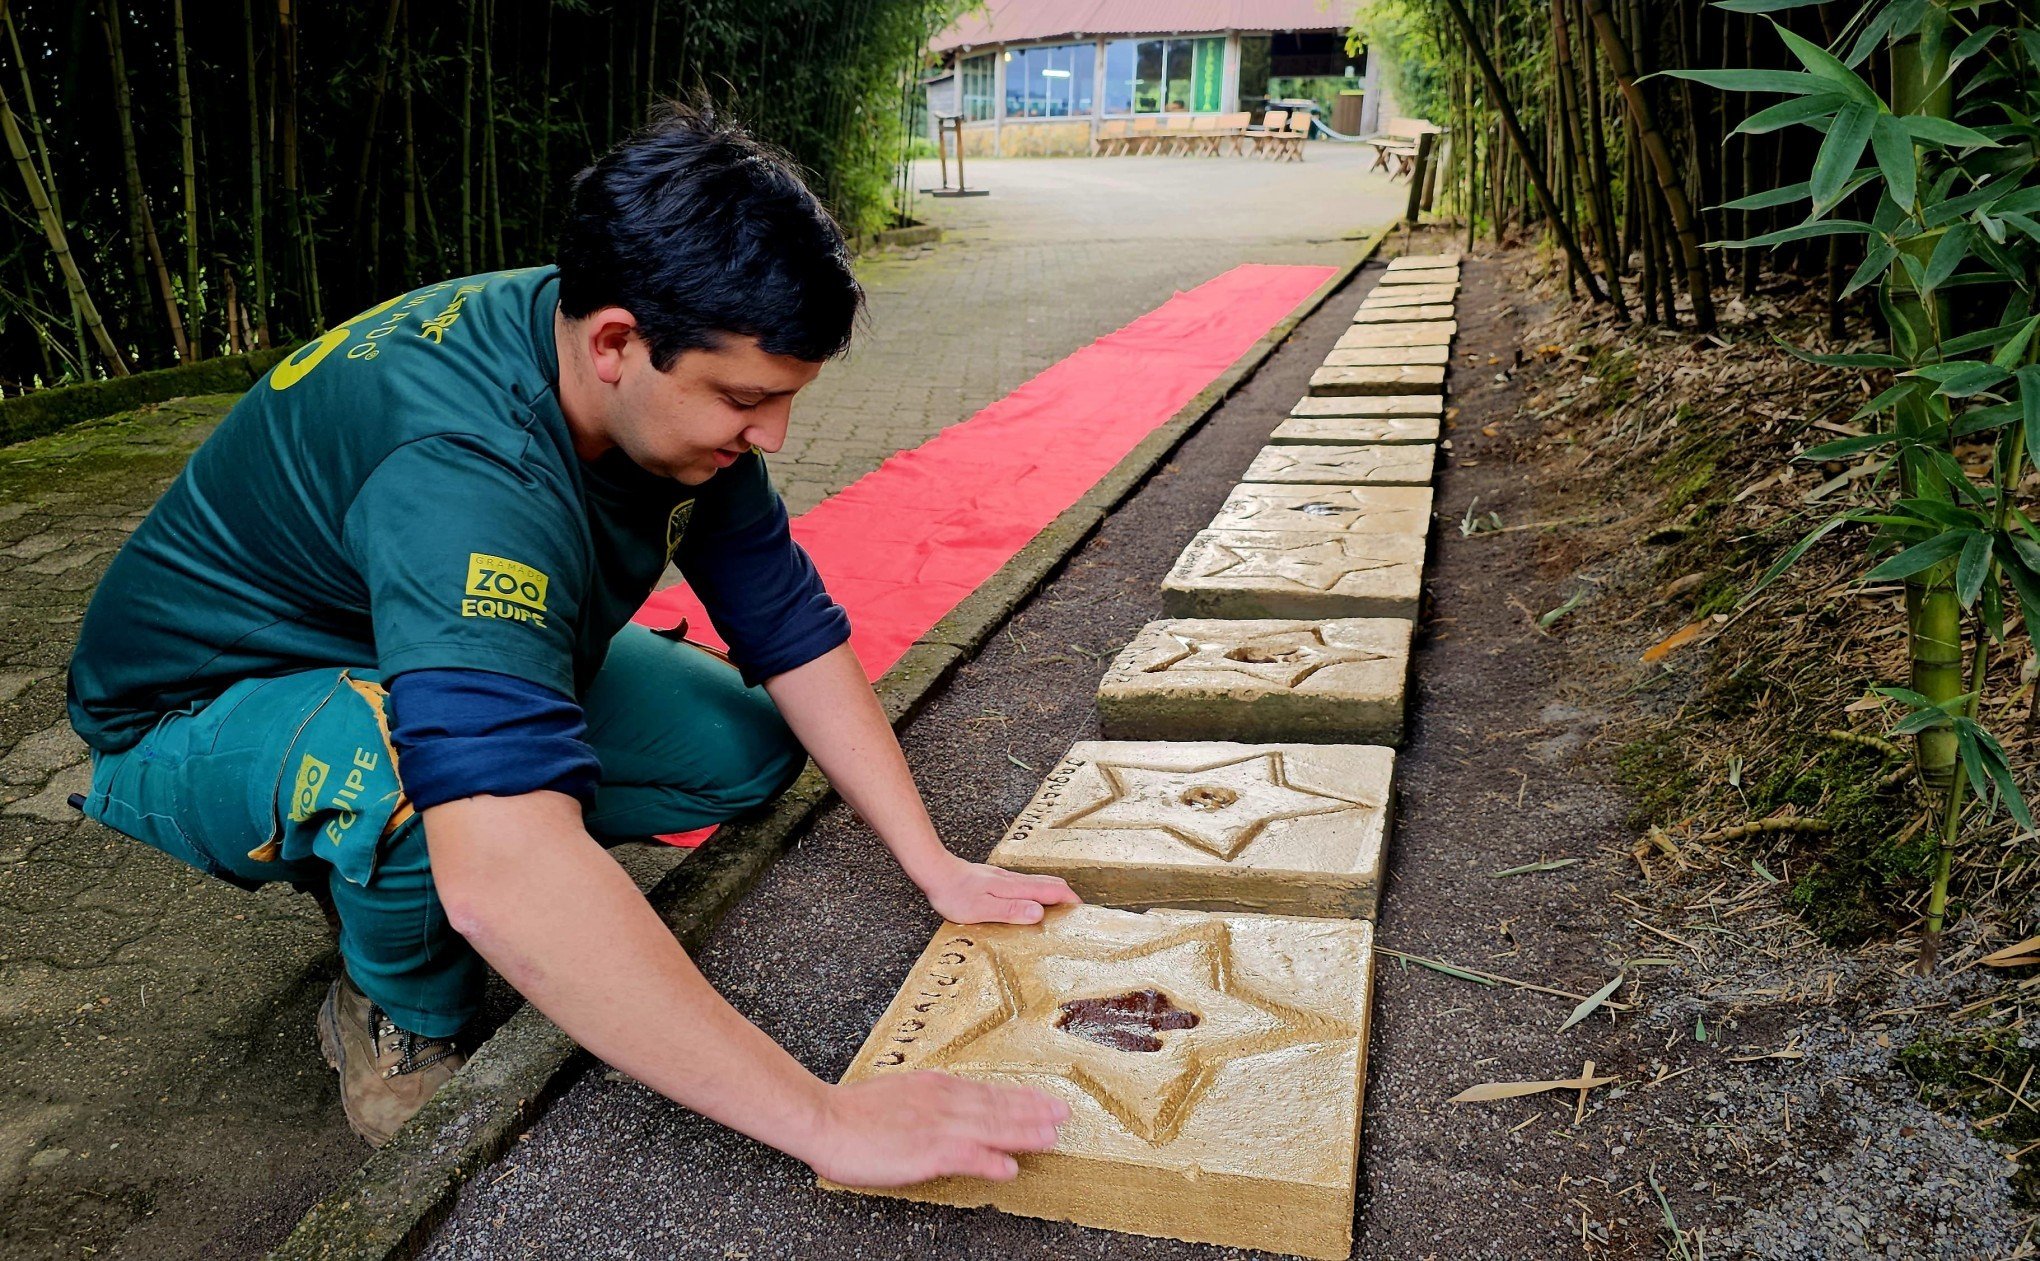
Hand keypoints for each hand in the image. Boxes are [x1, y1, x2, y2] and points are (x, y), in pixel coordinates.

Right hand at [801, 1071, 1069, 1186]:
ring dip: (1025, 1131)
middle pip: (998, 1106)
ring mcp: (937, 1126)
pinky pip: (967, 1156)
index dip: (1020, 1097)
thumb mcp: (900, 1093)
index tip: (1044, 1099)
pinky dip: (990, 1161)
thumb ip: (928, 1100)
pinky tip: (1009, 1168)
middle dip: (1033, 1111)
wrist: (824, 1118)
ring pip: (991, 1127)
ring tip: (1052, 1136)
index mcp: (935, 1087)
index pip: (987, 1092)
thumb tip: (949, 1108)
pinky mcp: (927, 1151)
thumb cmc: (852, 1111)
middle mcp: (943, 1102)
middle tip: (1063, 1113)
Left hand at [917, 856, 1080, 925]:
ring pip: (1037, 883)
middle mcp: (1013, 880)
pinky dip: (1036, 894)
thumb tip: (1040, 913)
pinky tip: (1029, 904)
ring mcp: (1004, 878)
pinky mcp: (995, 880)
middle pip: (1049, 883)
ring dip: (1052, 895)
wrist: (935, 871)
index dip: (1070, 900)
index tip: (1082, 913)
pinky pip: (1024, 886)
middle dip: (1066, 897)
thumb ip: (1011, 910)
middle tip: (1074, 916)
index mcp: (1014, 887)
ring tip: (1058, 913)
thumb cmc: (954, 893)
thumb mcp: (982, 909)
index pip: (1052, 889)